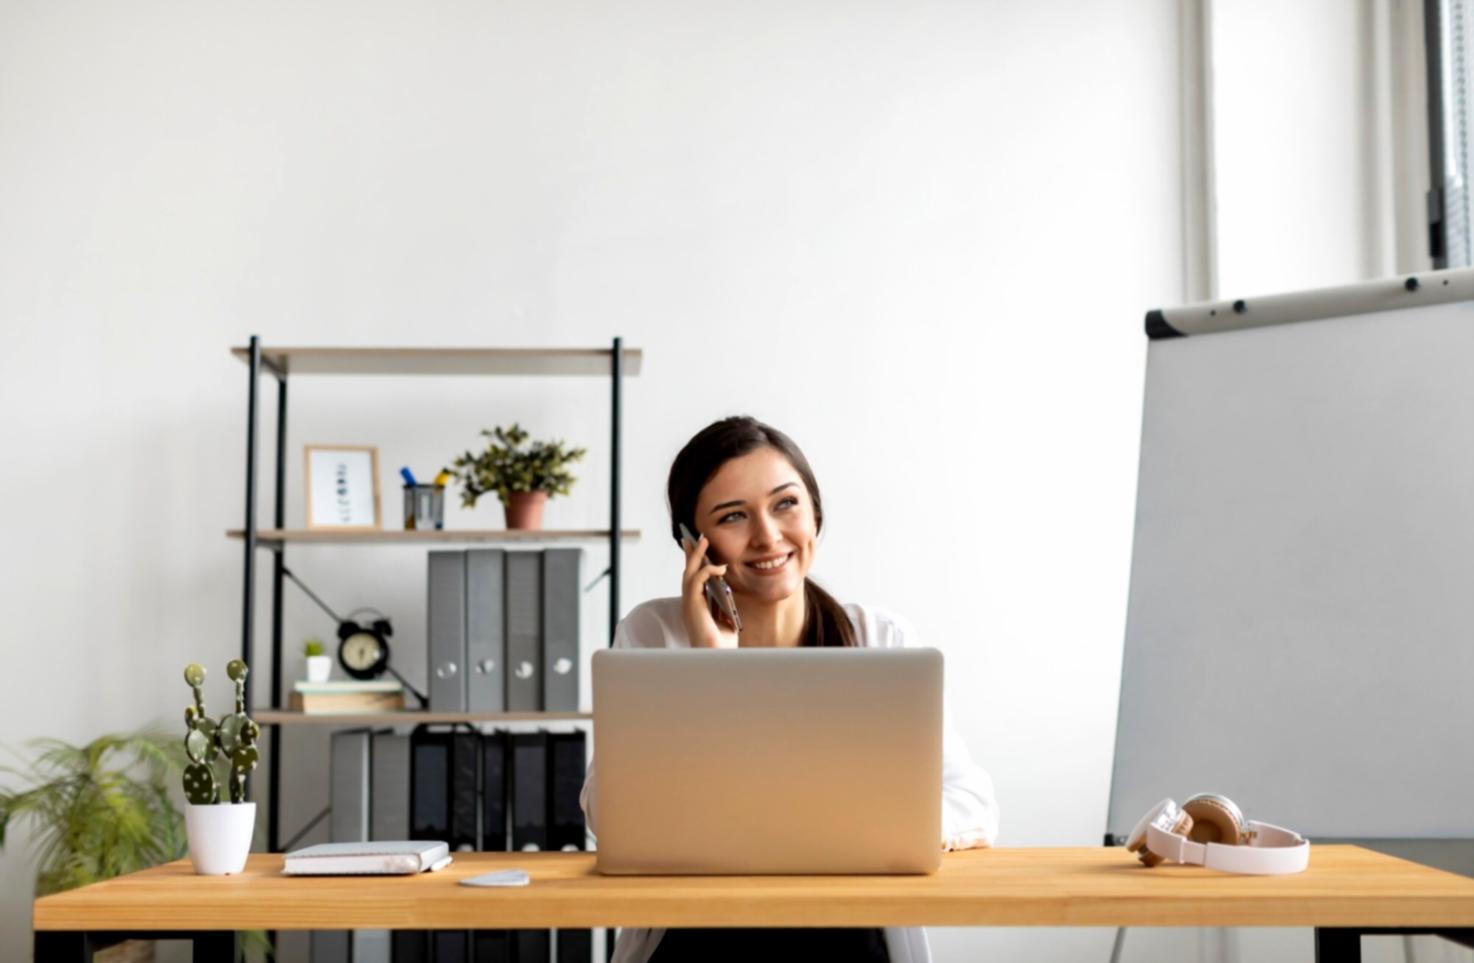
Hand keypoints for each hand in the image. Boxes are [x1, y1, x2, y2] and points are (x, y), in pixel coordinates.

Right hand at [681, 533, 739, 648]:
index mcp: (695, 606)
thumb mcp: (725, 619)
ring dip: (695, 555)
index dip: (694, 563)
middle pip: (687, 572)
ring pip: (688, 572)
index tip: (698, 548)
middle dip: (690, 554)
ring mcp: (689, 603)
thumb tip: (726, 589)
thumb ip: (723, 604)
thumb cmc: (722, 643)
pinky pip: (697, 579)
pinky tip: (720, 568)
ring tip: (703, 541)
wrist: (718, 657)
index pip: (693, 580)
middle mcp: (689, 603)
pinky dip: (707, 570)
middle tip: (694, 537)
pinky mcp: (692, 603)